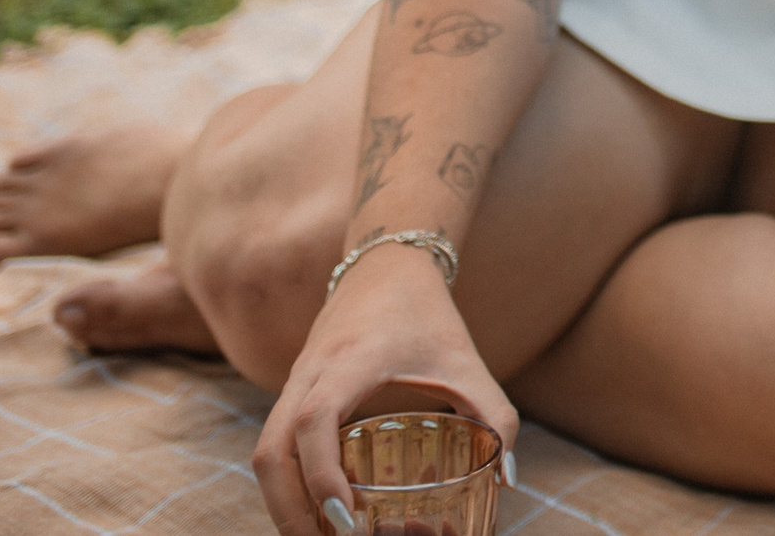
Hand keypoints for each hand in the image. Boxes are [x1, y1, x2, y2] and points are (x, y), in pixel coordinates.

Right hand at [252, 247, 516, 534]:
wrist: (385, 265)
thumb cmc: (429, 314)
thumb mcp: (468, 362)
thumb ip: (496, 415)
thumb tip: (509, 477)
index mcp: (350, 361)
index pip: (314, 421)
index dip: (321, 474)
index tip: (344, 519)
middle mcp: (310, 372)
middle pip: (270, 450)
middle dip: (289, 510)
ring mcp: (294, 381)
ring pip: (264, 452)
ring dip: (281, 503)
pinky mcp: (291, 391)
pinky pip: (273, 444)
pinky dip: (285, 483)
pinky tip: (314, 513)